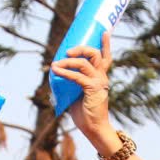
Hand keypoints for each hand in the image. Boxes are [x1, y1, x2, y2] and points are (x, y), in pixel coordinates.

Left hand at [53, 33, 120, 150]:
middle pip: (95, 54)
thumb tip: (54, 74)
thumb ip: (71, 84)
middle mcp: (102, 77)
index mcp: (100, 77)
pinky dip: (65, 72)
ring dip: (69, 61)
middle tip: (67, 51)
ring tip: (57, 64)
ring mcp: (98, 83)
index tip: (104, 30)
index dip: (106, 43)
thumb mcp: (77, 94)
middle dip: (81, 48)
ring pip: (85, 63)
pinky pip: (77, 77)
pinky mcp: (92, 90)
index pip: (106, 57)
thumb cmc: (85, 113)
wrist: (94, 129)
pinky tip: (56, 71)